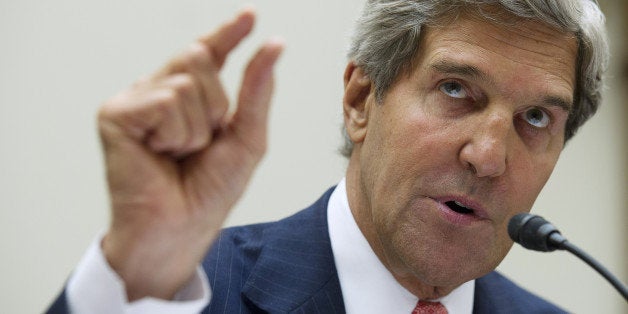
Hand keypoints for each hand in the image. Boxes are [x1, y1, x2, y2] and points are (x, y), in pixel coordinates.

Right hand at [97, 8, 282, 300]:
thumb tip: (273, 44)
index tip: (250, 15)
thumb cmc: (209, 191)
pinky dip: (176, 133)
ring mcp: (135, 101)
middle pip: (197, 57)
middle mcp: (158, 92)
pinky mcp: (115, 115)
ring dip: (197, 128)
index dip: (228, 33)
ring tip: (181, 154)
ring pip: (185, 82)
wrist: (182, 228)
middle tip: (201, 143)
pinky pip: (165, 101)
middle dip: (216, 104)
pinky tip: (161, 154)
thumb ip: (256, 91)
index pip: (208, 54)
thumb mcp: (246, 138)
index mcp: (187, 97)